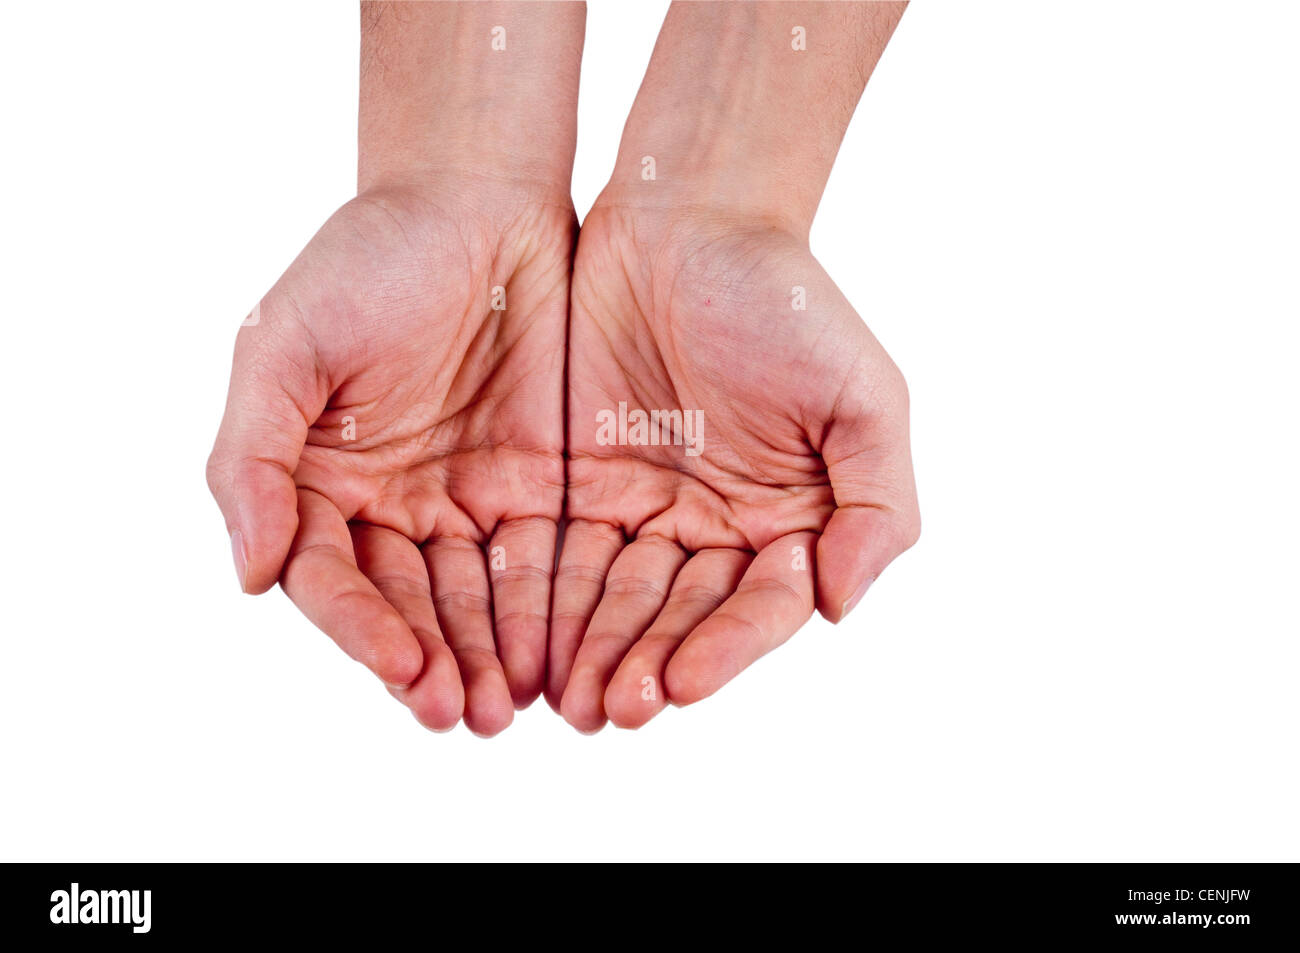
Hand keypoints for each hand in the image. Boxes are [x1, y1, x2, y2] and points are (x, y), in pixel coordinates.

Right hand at [207, 182, 571, 734]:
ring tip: (511, 709)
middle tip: (463, 717)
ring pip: (476, 599)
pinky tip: (562, 654)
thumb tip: (248, 576)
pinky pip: (544, 560)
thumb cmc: (368, 260)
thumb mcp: (284, 345)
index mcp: (319, 485)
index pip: (333, 578)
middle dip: (435, 663)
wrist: (479, 200)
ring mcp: (467, 500)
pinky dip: (548, 611)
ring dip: (491, 656)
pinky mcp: (541, 485)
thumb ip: (253, 458)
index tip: (402, 669)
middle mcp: (391, 507)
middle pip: (408, 604)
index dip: (363, 629)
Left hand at [549, 200, 919, 729]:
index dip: (725, 649)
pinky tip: (523, 645)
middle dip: (646, 664)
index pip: (759, 607)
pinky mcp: (577, 484)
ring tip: (566, 702)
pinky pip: (558, 552)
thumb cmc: (788, 298)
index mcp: (789, 523)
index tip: (684, 685)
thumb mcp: (862, 397)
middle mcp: (717, 531)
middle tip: (609, 713)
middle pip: (680, 616)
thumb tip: (840, 606)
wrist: (688, 218)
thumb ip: (875, 507)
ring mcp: (645, 510)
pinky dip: (543, 601)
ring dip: (592, 651)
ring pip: (615, 598)